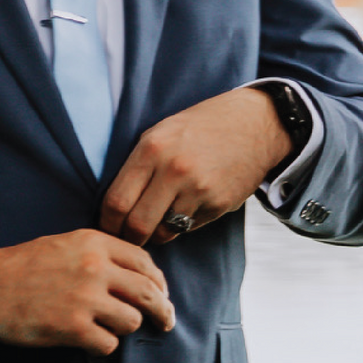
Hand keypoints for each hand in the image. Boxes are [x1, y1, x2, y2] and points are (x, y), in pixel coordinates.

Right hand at [0, 229, 171, 352]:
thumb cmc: (21, 267)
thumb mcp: (65, 244)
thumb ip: (102, 254)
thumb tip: (142, 277)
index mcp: (95, 244)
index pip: (146, 263)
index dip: (159, 283)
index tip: (161, 295)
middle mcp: (95, 268)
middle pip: (151, 294)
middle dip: (163, 311)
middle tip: (164, 322)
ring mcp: (85, 299)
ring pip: (133, 321)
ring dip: (123, 329)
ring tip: (106, 328)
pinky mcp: (72, 327)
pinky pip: (109, 344)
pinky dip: (102, 347)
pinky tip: (89, 343)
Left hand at [102, 85, 291, 244]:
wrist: (255, 124)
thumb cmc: (200, 128)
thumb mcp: (160, 133)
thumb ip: (137, 166)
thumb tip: (115, 207)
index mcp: (152, 150)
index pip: (116, 202)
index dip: (107, 222)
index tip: (109, 227)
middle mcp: (174, 171)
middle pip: (137, 224)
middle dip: (129, 237)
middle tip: (129, 238)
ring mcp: (200, 189)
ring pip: (165, 231)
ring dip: (158, 233)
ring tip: (159, 222)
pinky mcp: (220, 203)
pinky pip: (191, 226)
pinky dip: (184, 224)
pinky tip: (190, 205)